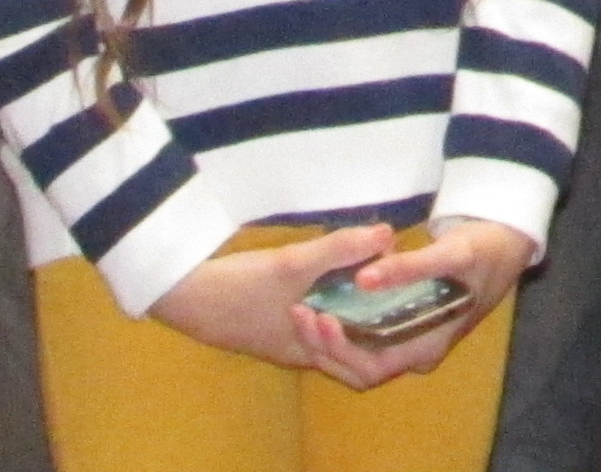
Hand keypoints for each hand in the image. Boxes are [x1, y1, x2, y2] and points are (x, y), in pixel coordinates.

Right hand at [145, 218, 533, 384]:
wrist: (181, 295)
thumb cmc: (236, 289)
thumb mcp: (292, 266)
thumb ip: (339, 250)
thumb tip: (388, 235)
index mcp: (310, 351)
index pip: (367, 366)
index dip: (397, 348)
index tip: (418, 312)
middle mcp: (303, 352)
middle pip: (357, 351)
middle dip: (384, 326)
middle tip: (410, 293)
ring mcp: (288, 339)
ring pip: (338, 333)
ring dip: (360, 310)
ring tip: (382, 277)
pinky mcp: (276, 321)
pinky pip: (320, 320)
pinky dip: (338, 302)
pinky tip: (344, 272)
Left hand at [308, 219, 532, 383]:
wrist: (508, 241)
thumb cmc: (483, 250)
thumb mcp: (450, 254)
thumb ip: (408, 268)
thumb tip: (363, 280)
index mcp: (428, 346)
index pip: (372, 368)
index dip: (340, 350)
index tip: (318, 319)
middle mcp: (416, 350)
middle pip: (360, 366)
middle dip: (326, 346)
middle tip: (301, 312)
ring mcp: (410, 338)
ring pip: (360, 353)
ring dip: (330, 337)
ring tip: (305, 306)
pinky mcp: (405, 322)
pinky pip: (367, 334)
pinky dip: (344, 322)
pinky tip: (326, 298)